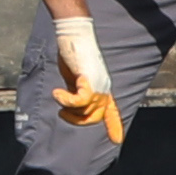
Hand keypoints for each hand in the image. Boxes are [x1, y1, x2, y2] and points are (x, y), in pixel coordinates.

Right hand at [47, 14, 122, 132]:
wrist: (73, 34)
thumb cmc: (72, 52)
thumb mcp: (74, 77)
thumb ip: (76, 91)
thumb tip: (72, 105)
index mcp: (102, 86)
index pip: (111, 110)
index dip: (114, 126)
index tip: (118, 140)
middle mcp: (104, 87)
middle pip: (95, 116)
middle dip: (78, 120)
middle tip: (63, 112)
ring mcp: (99, 84)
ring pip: (86, 110)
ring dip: (68, 109)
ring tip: (58, 96)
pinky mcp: (90, 80)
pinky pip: (80, 101)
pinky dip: (66, 100)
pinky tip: (57, 93)